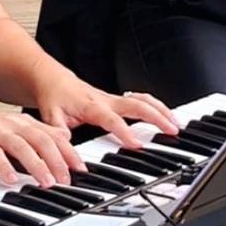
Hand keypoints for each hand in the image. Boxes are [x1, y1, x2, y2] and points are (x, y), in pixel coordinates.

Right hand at [0, 108, 81, 186]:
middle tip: (67, 180)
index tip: (81, 168)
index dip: (69, 151)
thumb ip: (35, 133)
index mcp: (22, 122)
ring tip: (46, 183)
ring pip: (22, 147)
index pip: (52, 135)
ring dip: (37, 166)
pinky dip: (4, 167)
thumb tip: (62, 138)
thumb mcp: (10, 128)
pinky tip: (11, 180)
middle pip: (42, 140)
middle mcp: (12, 124)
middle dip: (58, 161)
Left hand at [35, 73, 180, 148]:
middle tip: (171, 130)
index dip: (124, 131)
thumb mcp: (50, 116)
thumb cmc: (53, 96)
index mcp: (91, 106)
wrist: (52, 79)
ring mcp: (113, 98)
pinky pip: (141, 100)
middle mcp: (106, 100)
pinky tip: (166, 116)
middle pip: (137, 105)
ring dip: (161, 110)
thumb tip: (66, 146)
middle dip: (156, 117)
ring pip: (143, 100)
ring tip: (175, 124)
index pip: (111, 119)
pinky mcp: (117, 99)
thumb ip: (58, 132)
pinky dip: (156, 107)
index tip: (137, 144)